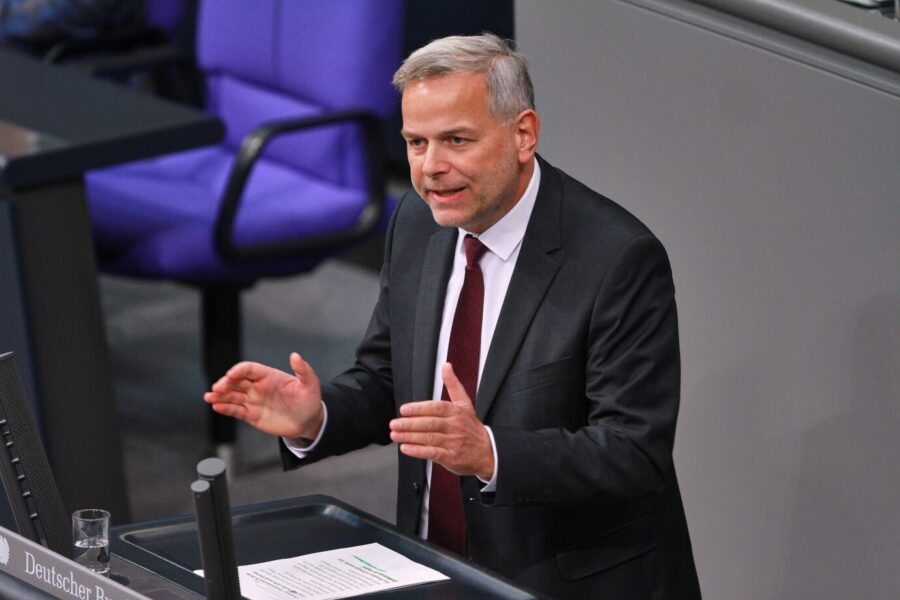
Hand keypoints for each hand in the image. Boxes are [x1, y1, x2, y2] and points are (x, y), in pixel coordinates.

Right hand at [203, 352, 323, 439]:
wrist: (308, 421)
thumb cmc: (309, 400)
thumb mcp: (310, 384)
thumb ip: (303, 370)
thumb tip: (296, 355)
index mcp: (269, 376)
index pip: (249, 369)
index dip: (239, 370)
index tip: (231, 375)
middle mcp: (258, 387)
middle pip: (236, 381)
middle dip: (225, 383)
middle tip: (217, 388)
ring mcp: (253, 400)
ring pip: (232, 395)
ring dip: (219, 396)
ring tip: (209, 397)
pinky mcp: (251, 415)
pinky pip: (235, 410)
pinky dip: (225, 408)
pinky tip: (217, 407)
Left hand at [389, 363, 494, 478]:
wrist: (487, 451)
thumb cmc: (471, 427)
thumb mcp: (465, 403)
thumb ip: (453, 385)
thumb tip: (446, 366)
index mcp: (457, 412)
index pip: (436, 408)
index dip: (419, 408)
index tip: (404, 409)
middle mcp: (455, 426)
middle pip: (430, 423)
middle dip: (410, 424)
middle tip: (394, 423)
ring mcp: (454, 442)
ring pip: (429, 438)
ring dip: (410, 437)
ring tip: (395, 435)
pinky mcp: (451, 457)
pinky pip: (433, 453)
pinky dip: (418, 451)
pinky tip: (406, 448)